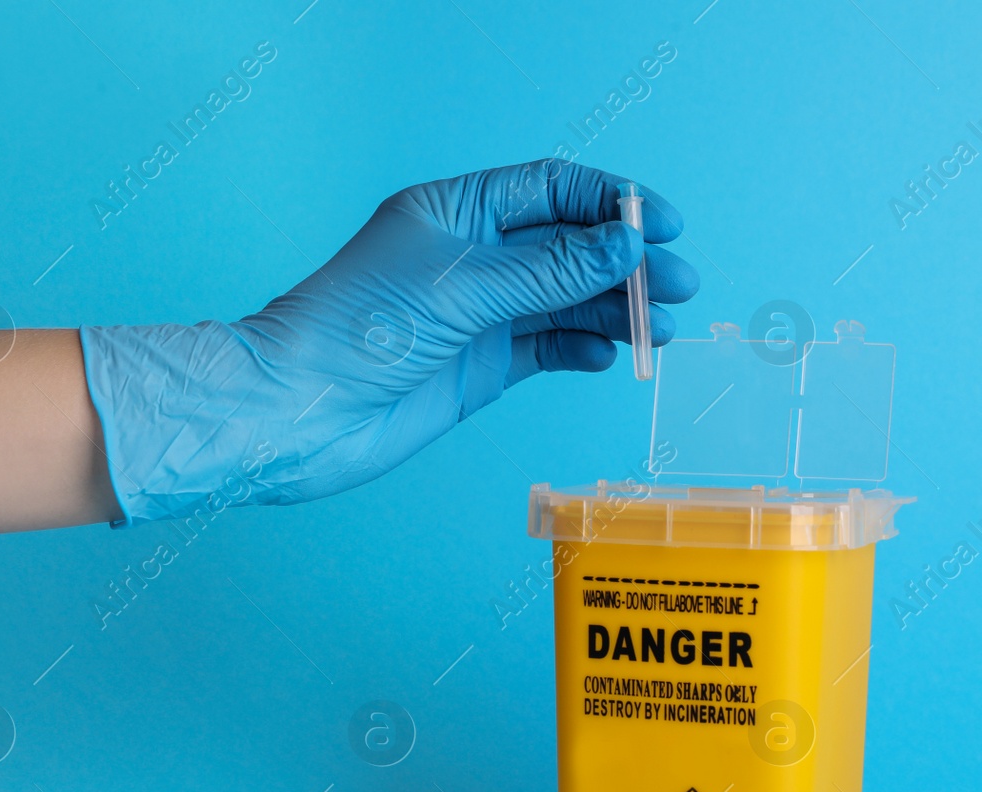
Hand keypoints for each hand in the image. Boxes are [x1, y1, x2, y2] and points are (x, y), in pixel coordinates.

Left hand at [80, 159, 699, 524]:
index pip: (553, 189)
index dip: (612, 202)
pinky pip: (548, 347)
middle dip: (628, 262)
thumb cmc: (355, 332)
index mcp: (458, 211)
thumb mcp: (462, 289)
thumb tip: (625, 244)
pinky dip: (583, 348)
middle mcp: (473, 257)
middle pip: (570, 247)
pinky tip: (610, 354)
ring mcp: (480, 313)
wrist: (299, 412)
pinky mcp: (482, 365)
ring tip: (664, 327)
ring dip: (617, 310)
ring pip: (568, 301)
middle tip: (681, 283)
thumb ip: (549, 269)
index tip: (665, 222)